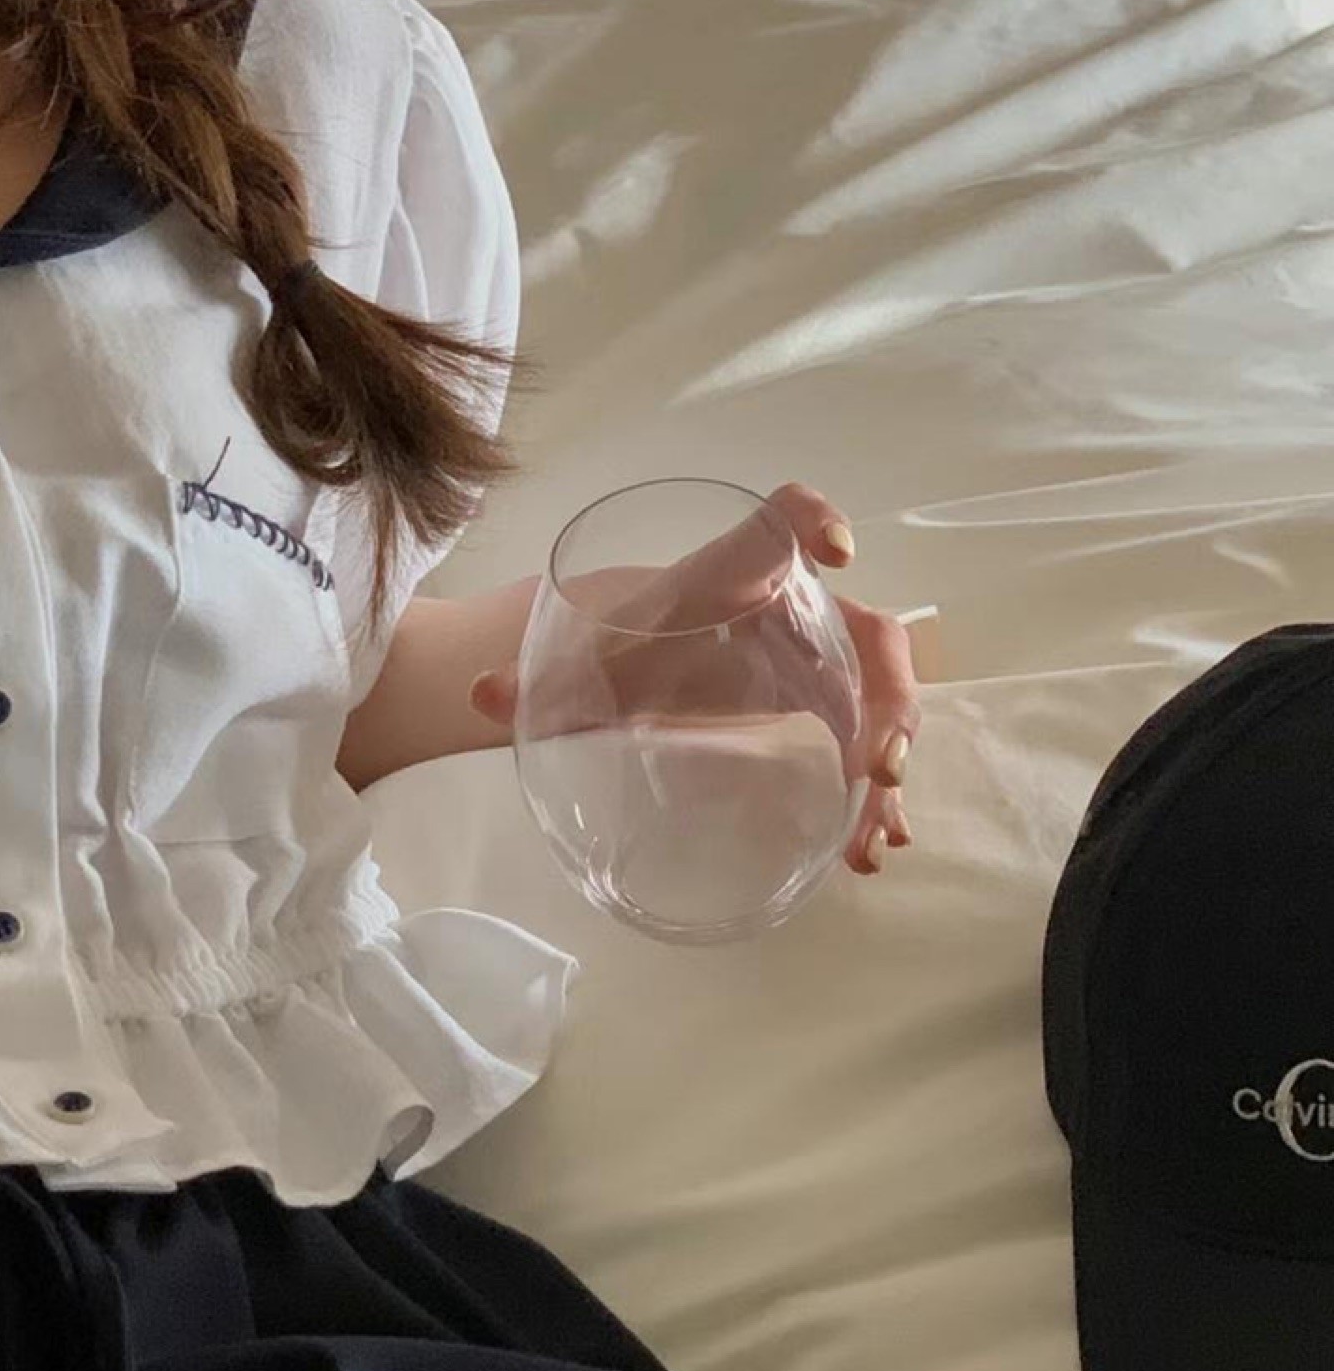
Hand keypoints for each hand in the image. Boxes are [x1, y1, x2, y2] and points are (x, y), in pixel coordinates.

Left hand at [470, 483, 918, 877]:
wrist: (641, 659)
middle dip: (887, 692)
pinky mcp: (825, 710)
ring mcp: (819, 662)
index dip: (812, 521)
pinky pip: (868, 739)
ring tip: (872, 836)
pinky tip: (869, 848)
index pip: (780, 522)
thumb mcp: (584, 669)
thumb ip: (534, 685)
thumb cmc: (624, 650)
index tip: (836, 550)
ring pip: (879, 694)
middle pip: (864, 629)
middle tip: (879, 761)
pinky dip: (872, 794)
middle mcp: (790, 612)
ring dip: (889, 759)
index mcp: (732, 580)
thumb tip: (481, 696)